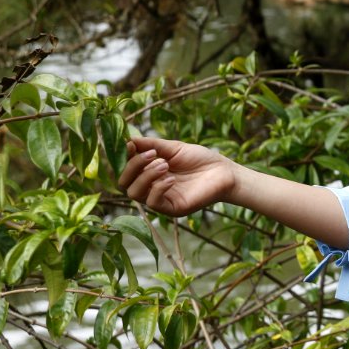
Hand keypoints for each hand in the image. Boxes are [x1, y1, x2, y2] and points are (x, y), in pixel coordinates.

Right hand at [118, 136, 235, 216]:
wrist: (224, 171)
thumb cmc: (201, 159)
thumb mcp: (173, 148)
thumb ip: (151, 145)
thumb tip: (128, 140)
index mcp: (149, 172)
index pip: (125, 170)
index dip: (125, 158)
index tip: (132, 145)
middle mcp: (151, 187)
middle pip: (124, 183)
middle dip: (133, 166)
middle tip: (152, 155)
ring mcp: (161, 199)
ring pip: (135, 193)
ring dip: (145, 176)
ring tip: (164, 164)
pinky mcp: (172, 209)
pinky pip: (153, 203)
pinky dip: (158, 188)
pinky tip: (171, 179)